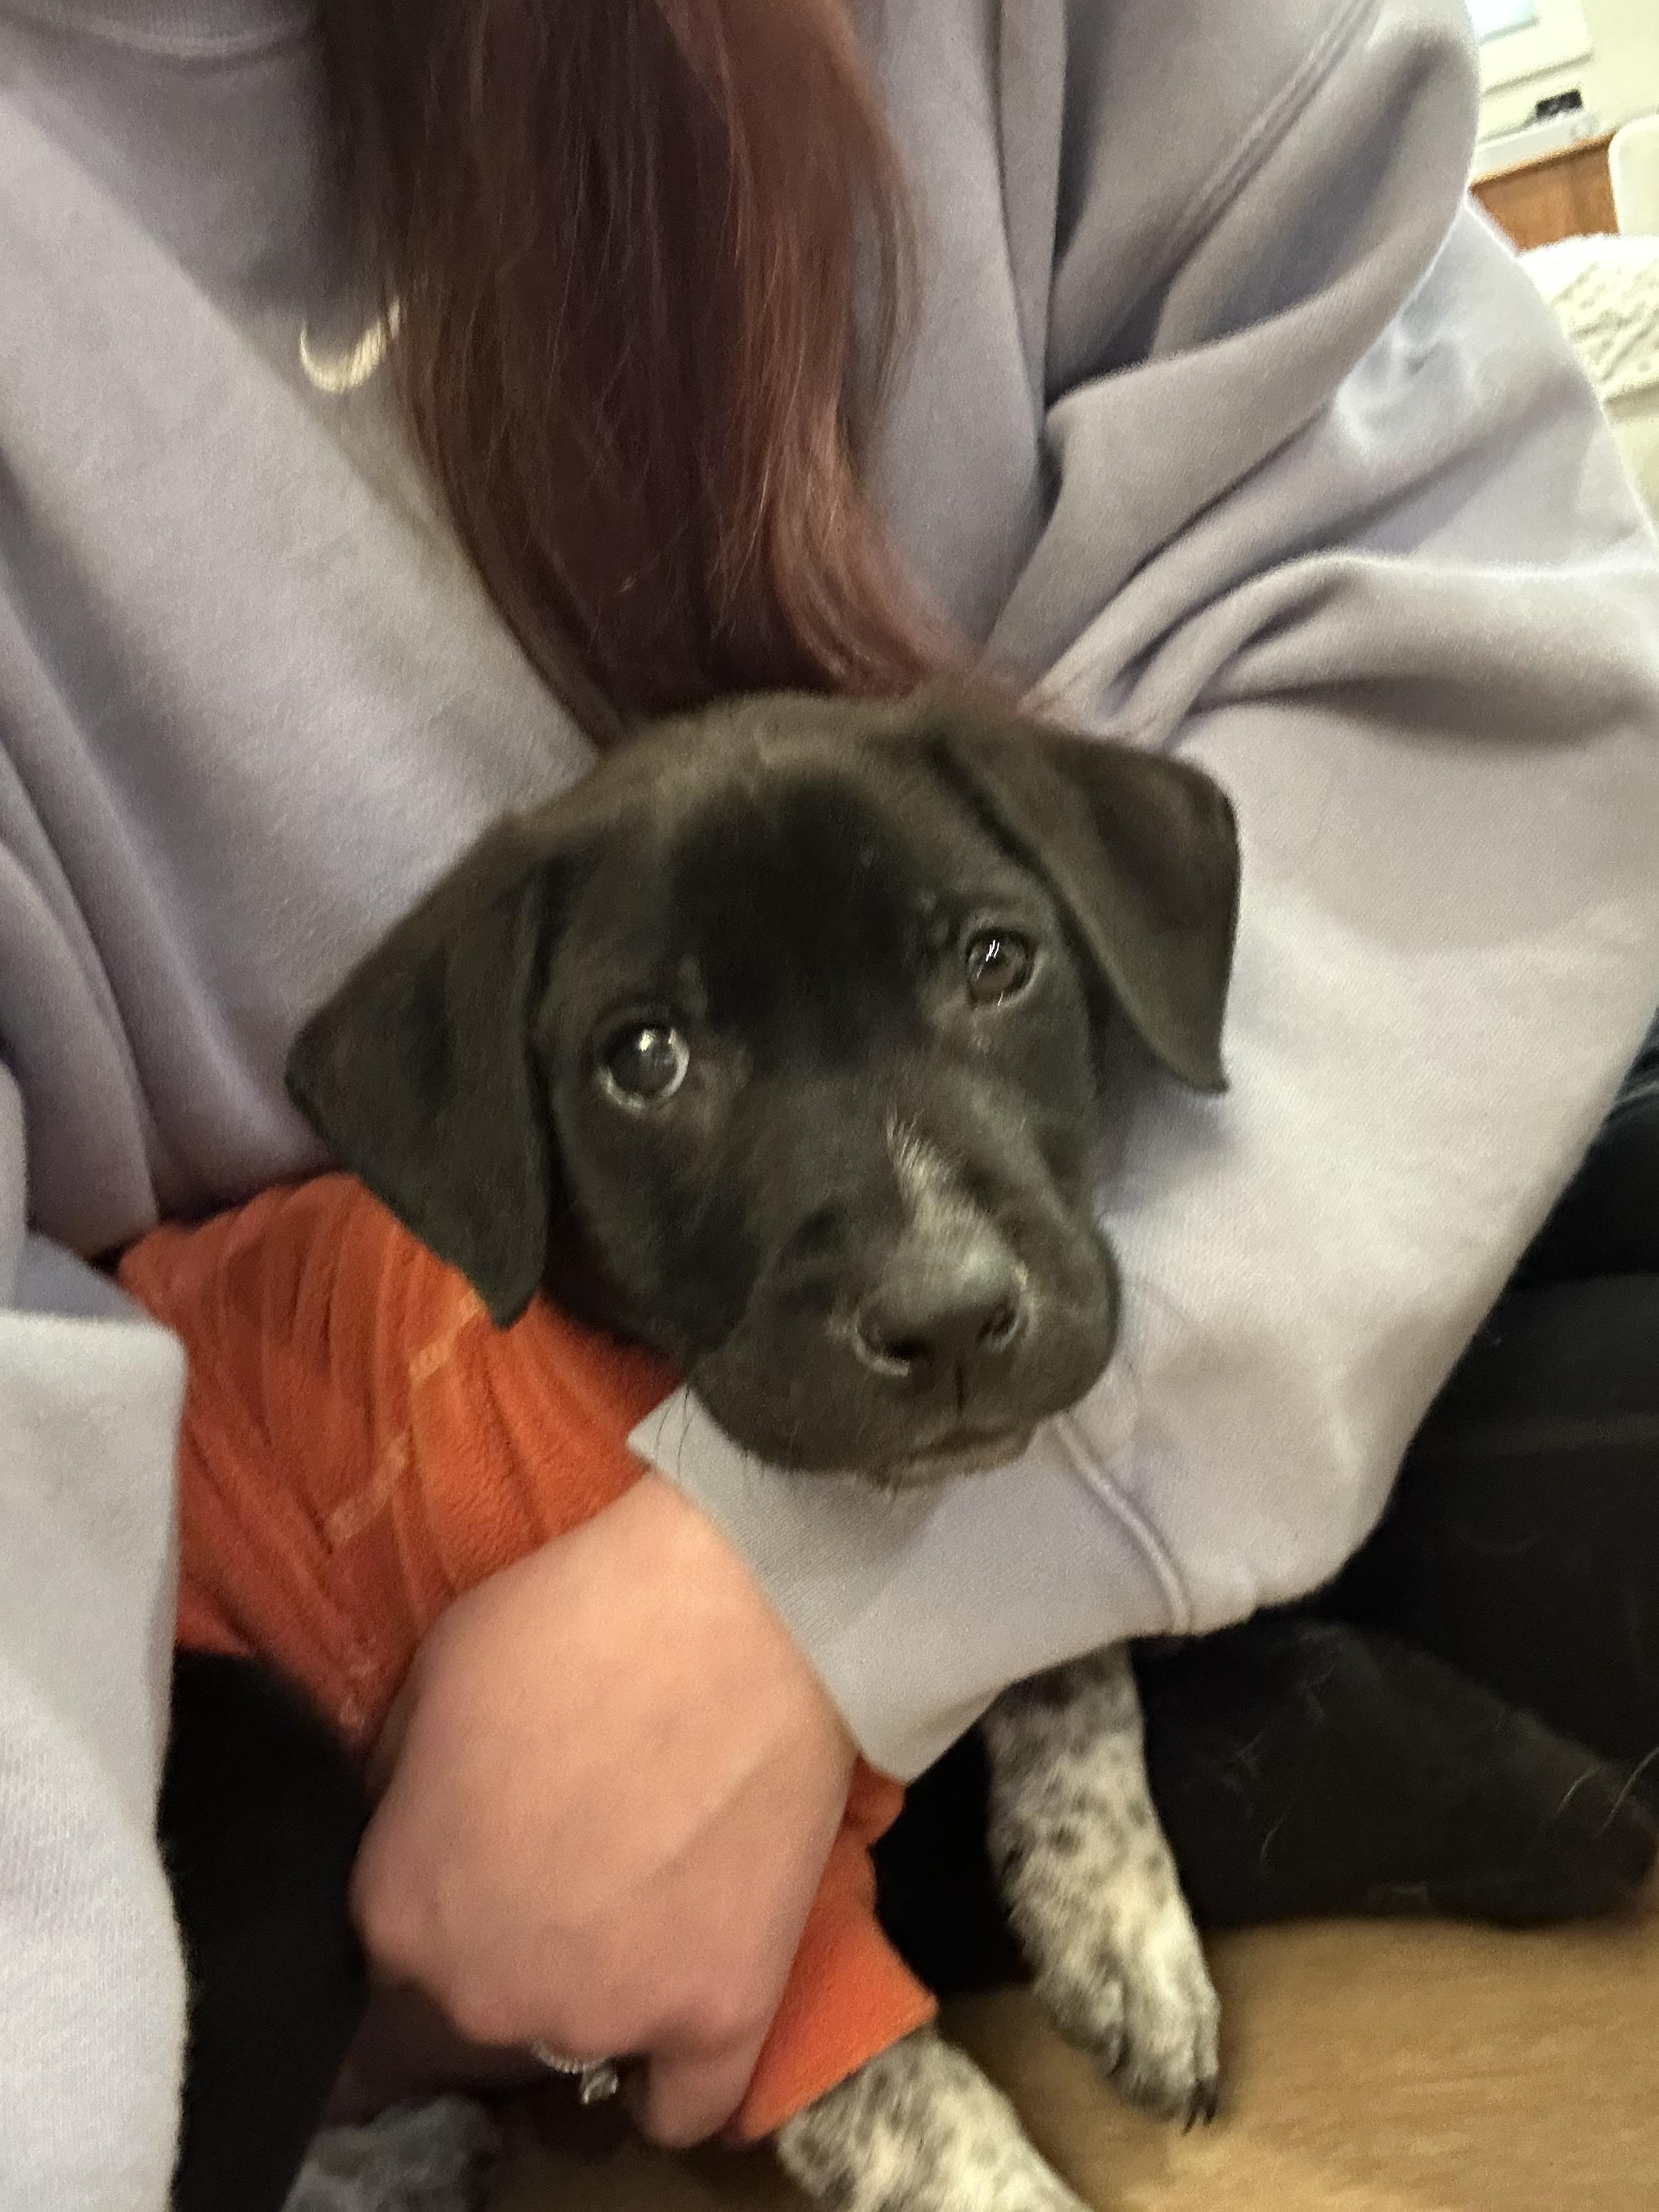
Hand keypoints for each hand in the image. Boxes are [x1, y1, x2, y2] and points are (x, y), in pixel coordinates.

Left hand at [350, 1474, 856, 2144]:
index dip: (426, 1906)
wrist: (743, 1608)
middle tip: (556, 1865)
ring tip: (638, 1892)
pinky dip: (678, 2070)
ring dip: (590, 1988)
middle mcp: (485, 1993)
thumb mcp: (432, 1677)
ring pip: (571, 2039)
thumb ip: (398, 1789)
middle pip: (471, 2011)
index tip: (460, 1879)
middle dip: (500, 1951)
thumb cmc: (575, 1620)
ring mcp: (606, 2017)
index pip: (378, 1959)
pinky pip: (683, 2103)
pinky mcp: (718, 2017)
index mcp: (398, 1910)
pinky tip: (680, 2006)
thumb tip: (400, 1833)